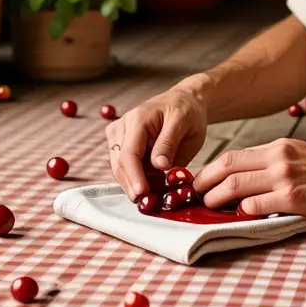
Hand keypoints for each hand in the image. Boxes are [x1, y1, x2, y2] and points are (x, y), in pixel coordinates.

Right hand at [105, 80, 208, 199]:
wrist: (184, 102)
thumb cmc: (186, 111)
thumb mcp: (184, 123)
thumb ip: (169, 143)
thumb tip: (158, 166)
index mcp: (137, 119)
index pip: (129, 153)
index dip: (134, 176)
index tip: (142, 193)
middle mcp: (122, 126)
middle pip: (119, 164)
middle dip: (133, 186)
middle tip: (149, 204)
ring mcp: (119, 135)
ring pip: (119, 169)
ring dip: (134, 184)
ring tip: (154, 197)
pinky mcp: (121, 144)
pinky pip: (125, 167)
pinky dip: (137, 179)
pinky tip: (151, 187)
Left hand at [192, 138, 305, 220]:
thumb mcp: (296, 154)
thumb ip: (270, 161)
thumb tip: (241, 173)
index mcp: (276, 147)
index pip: (233, 156)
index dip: (210, 170)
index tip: (200, 181)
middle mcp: (277, 158)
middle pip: (228, 167)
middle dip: (205, 183)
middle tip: (196, 196)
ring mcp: (284, 177)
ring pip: (236, 186)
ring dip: (217, 198)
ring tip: (209, 207)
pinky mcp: (292, 197)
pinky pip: (256, 205)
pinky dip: (242, 211)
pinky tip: (237, 215)